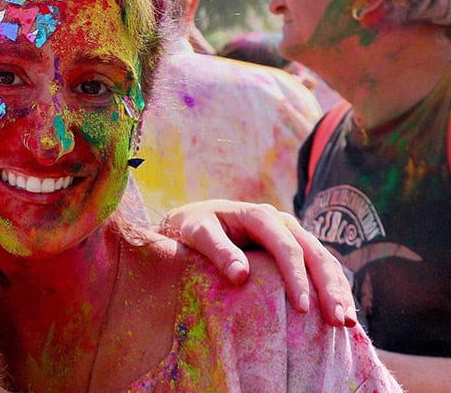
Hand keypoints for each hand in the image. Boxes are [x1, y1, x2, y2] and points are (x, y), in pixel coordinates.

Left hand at [162, 199, 356, 327]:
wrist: (193, 221)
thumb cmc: (193, 227)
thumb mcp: (197, 233)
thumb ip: (217, 250)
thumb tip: (241, 275)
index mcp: (259, 215)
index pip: (286, 246)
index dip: (296, 276)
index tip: (302, 308)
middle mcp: (282, 223)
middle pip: (314, 253)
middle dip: (329, 287)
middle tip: (338, 320)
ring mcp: (292, 236)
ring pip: (324, 260)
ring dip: (338, 290)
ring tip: (346, 322)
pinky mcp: (295, 251)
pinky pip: (320, 269)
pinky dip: (333, 289)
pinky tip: (340, 314)